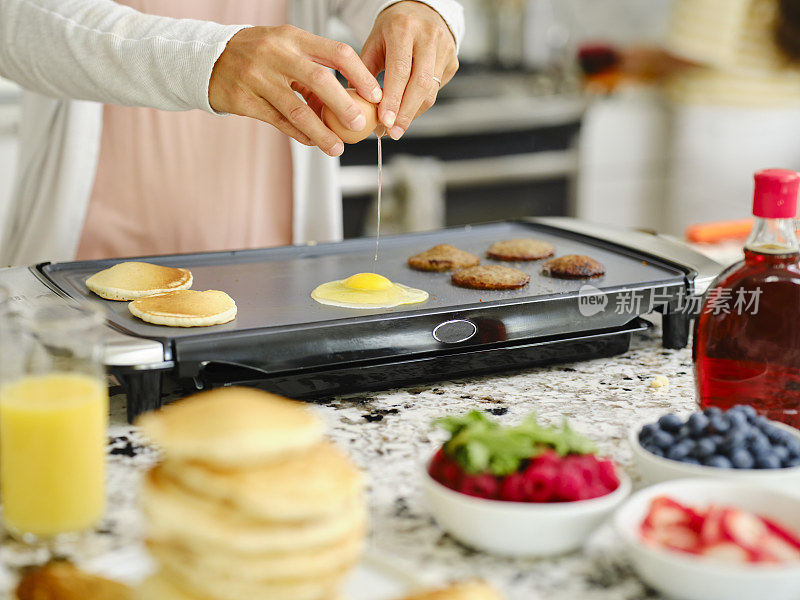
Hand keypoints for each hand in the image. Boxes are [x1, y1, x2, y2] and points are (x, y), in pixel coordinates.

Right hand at [209, 25, 382, 156]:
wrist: (208, 59)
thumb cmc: (259, 56)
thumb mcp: (285, 51)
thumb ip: (313, 73)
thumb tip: (347, 104)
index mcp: (292, 37)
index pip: (336, 52)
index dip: (359, 74)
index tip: (375, 95)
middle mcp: (276, 54)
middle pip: (319, 80)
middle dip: (344, 105)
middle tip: (360, 124)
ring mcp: (258, 77)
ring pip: (298, 110)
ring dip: (322, 132)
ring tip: (337, 148)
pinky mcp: (244, 100)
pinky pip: (278, 122)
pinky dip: (299, 134)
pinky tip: (313, 142)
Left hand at [361, 1, 458, 139]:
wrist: (420, 12)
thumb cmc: (392, 30)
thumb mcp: (373, 43)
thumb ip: (366, 73)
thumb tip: (359, 106)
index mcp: (404, 28)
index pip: (400, 70)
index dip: (393, 99)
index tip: (384, 121)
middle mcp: (428, 36)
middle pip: (421, 84)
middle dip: (406, 113)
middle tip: (392, 132)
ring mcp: (445, 49)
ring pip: (431, 91)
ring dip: (413, 113)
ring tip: (396, 127)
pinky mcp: (453, 61)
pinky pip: (436, 91)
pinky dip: (420, 105)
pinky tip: (407, 111)